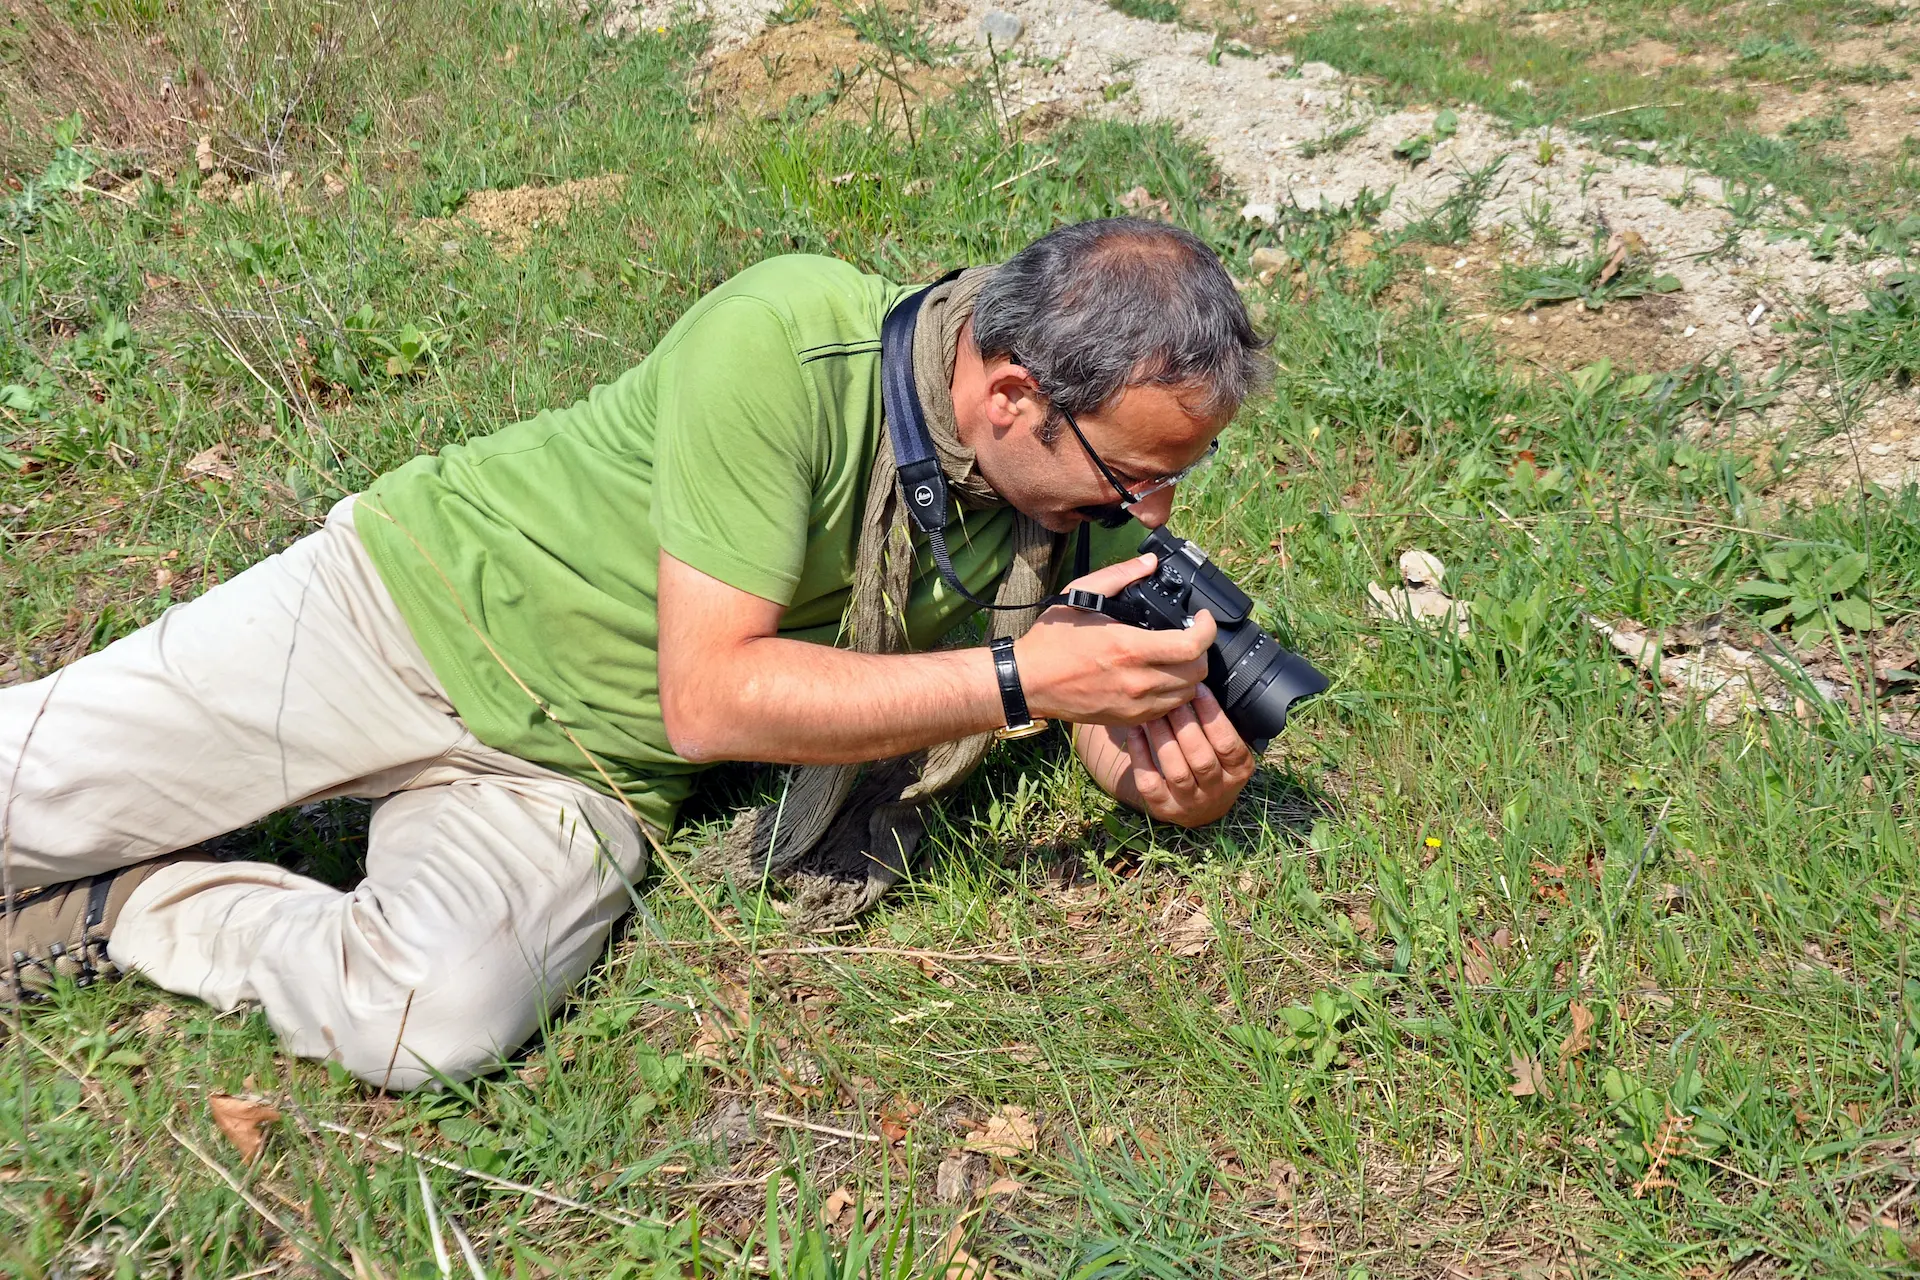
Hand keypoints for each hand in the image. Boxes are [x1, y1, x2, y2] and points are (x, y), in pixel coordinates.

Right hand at [1014, 553, 1215, 726]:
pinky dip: (1173, 693)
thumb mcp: (1080, 596)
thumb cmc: (1051, 640)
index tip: (1203, 619)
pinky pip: (1168, 709)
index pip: (1191, 646)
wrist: (1029, 682)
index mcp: (1129, 648)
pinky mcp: (1128, 719)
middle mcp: (1137, 681)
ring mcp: (1134, 705)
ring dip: (1190, 674)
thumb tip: (1150, 563)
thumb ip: (1119, 576)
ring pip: (1188, 694)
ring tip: (1177, 657)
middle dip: (1201, 651)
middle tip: (1190, 636)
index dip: (1207, 630)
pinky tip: (1160, 676)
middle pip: (1197, 673)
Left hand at [1076, 685, 1254, 826]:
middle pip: (1201, 757)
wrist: (1198, 807)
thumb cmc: (1213, 761)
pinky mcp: (1163, 807)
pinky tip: (1135, 729)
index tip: (1198, 688)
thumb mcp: (1229, 748)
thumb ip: (1223, 723)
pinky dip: (1140, 754)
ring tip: (1153, 710)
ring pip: (1176, 770)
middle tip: (1170, 696)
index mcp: (1239, 771)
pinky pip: (1149, 781)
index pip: (1228, 743)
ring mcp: (1190, 802)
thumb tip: (1206, 678)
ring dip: (1163, 736)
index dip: (1212, 714)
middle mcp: (1218, 790)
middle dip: (1184, 723)